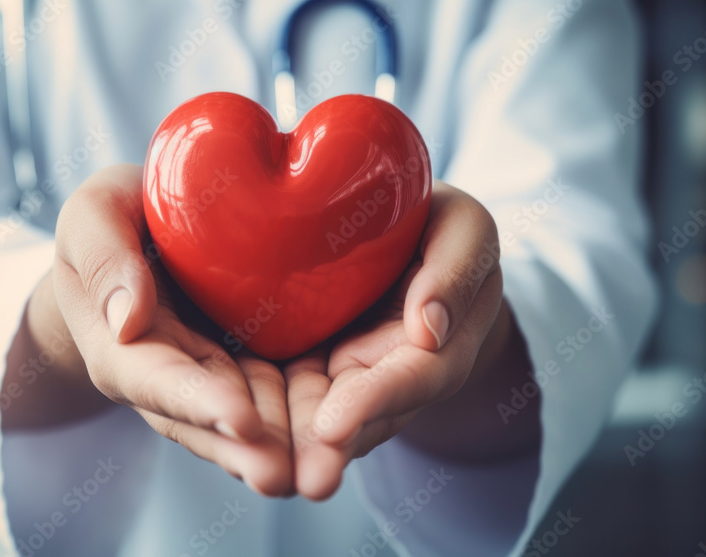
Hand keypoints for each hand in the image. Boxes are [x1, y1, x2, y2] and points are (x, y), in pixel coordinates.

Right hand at [10, 164, 292, 495]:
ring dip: (280, 449)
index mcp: (122, 348)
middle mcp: (168, 379)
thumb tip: (127, 322)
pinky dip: (304, 419)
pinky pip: (278, 398)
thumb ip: (103, 259)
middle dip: (245, 449)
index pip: (156, 381)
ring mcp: (212, 378)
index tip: (240, 421)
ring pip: (247, 423)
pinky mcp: (249, 369)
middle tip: (284, 476)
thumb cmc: (112, 222)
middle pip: (206, 421)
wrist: (139, 241)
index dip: (198, 403)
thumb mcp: (94, 218)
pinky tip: (339, 438)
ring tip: (319, 472)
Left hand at [285, 181, 536, 499]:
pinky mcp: (313, 366)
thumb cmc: (438, 225)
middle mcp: (396, 371)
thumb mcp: (463, 230)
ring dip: (300, 447)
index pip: (416, 377)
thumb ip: (456, 269)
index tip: (336, 425)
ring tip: (270, 477)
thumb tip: (430, 329)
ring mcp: (354, 374)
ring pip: (326, 416)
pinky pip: (292, 394)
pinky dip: (272, 416)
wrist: (403, 237)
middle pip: (367, 416)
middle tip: (304, 480)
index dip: (378, 400)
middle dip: (334, 448)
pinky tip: (242, 438)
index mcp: (444, 340)